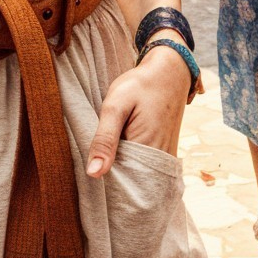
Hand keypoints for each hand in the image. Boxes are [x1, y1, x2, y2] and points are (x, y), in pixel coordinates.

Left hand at [86, 43, 190, 177]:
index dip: (105, 182)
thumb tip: (93, 173)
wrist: (168, 73)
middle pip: (131, 183)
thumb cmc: (139, 86)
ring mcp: (165, 157)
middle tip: (95, 162)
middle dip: (113, 178)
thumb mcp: (115, 106)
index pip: (122, 183)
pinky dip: (131, 162)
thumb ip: (104, 139)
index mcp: (147, 151)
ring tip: (107, 153)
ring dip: (121, 169)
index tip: (90, 175)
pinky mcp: (164, 152)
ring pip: (138, 175)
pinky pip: (146, 166)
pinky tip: (119, 150)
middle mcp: (160, 160)